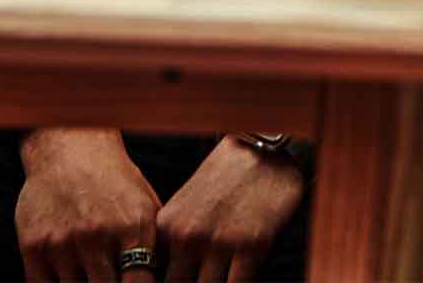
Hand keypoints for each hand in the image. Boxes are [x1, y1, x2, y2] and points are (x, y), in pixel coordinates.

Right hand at [17, 128, 161, 280]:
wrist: (68, 148)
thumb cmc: (113, 182)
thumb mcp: (146, 209)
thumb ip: (155, 251)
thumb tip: (166, 280)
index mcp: (131, 228)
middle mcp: (96, 235)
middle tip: (109, 277)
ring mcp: (61, 242)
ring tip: (91, 272)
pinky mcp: (33, 245)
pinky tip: (68, 276)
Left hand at [155, 138, 304, 281]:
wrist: (263, 153)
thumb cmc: (227, 177)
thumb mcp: (186, 205)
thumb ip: (176, 240)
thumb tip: (173, 272)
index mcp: (168, 226)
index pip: (159, 275)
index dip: (170, 281)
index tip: (183, 277)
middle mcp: (188, 236)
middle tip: (201, 278)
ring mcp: (219, 243)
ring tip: (220, 277)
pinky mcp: (250, 248)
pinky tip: (238, 278)